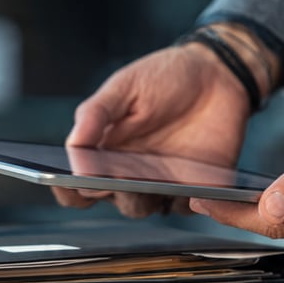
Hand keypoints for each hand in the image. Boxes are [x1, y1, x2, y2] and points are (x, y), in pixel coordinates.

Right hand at [53, 42, 251, 216]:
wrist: (217, 74)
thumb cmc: (164, 77)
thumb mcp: (125, 86)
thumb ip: (96, 114)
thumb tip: (72, 147)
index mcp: (103, 151)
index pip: (75, 185)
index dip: (67, 189)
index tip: (68, 181)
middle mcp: (128, 173)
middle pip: (110, 200)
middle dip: (110, 191)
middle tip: (114, 176)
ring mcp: (161, 183)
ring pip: (144, 208)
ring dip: (142, 198)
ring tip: (149, 181)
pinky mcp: (195, 187)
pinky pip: (187, 207)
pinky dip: (186, 201)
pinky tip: (189, 185)